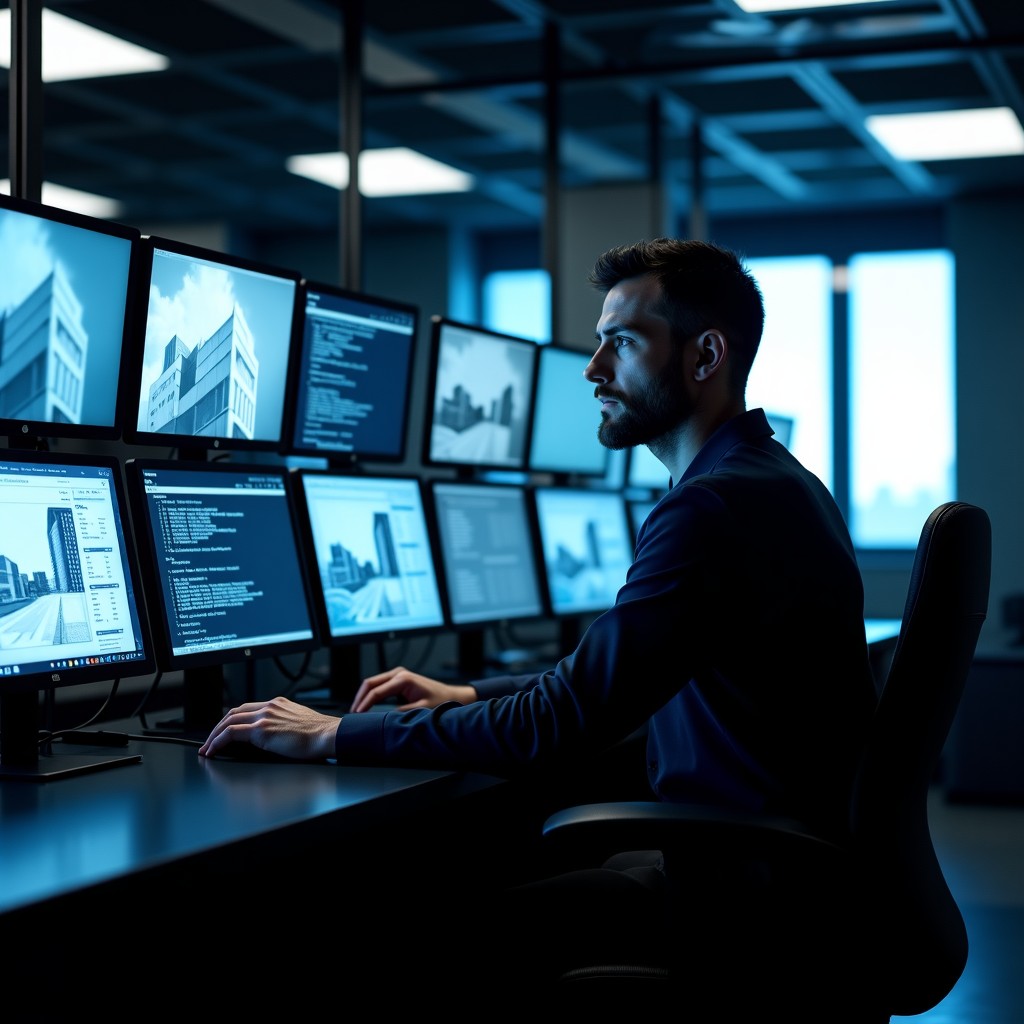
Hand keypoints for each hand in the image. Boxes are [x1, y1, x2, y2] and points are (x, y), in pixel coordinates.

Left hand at [198, 696, 339, 760]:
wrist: (328, 736)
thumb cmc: (319, 736)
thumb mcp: (298, 724)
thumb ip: (284, 725)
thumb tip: (275, 738)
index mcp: (278, 704)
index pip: (248, 708)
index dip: (232, 720)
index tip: (224, 732)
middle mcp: (269, 706)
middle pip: (234, 712)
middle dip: (218, 727)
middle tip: (209, 741)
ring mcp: (265, 716)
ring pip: (229, 721)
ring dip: (214, 735)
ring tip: (207, 748)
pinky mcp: (262, 729)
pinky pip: (231, 733)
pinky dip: (218, 741)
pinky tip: (213, 751)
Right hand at [351, 666, 476, 712]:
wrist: (451, 696)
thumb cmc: (440, 702)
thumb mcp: (421, 709)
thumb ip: (402, 713)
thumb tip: (384, 717)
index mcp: (403, 679)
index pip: (377, 691)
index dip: (365, 703)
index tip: (356, 715)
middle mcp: (398, 673)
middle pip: (369, 683)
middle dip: (359, 698)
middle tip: (351, 714)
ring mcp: (397, 674)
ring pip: (372, 683)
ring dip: (363, 696)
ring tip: (356, 712)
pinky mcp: (397, 679)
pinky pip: (378, 685)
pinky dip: (370, 694)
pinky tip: (365, 706)